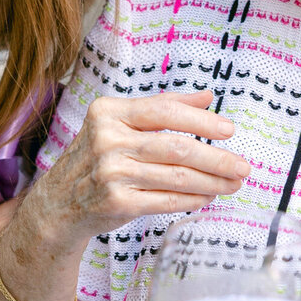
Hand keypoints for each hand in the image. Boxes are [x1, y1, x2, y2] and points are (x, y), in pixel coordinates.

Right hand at [22, 91, 250, 253]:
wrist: (58, 204)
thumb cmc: (95, 158)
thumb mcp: (118, 123)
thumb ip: (162, 106)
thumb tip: (207, 96)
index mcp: (108, 112)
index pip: (163, 111)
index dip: (201, 121)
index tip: (229, 130)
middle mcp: (106, 141)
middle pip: (175, 147)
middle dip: (216, 158)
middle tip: (242, 166)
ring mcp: (110, 173)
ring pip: (175, 177)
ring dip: (211, 182)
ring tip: (232, 183)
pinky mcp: (116, 203)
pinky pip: (166, 200)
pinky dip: (192, 199)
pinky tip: (207, 197)